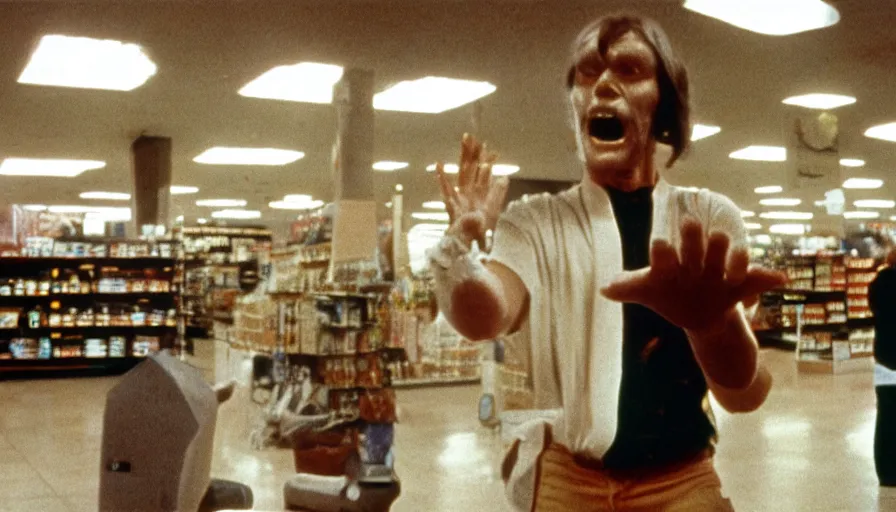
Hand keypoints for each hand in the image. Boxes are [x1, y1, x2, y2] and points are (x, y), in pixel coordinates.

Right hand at [437, 133, 509, 249]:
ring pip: (462, 173)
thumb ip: (497, 194)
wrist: (469, 248)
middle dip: (472, 153)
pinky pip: (446, 190)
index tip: (492, 149)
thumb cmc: (479, 232)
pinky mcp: (453, 206)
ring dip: (464, 157)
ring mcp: (460, 198)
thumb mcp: (492, 211)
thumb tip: (504, 177)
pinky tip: (438, 165)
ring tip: (464, 140)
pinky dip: (442, 178)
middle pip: (471, 169)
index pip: (484, 174)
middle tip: (472, 136)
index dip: (488, 161)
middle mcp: (468, 194)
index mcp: (478, 195)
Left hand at [600, 218, 786, 333]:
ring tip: (735, 256)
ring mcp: (719, 271)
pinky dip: (768, 278)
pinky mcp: (740, 285)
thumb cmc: (669, 295)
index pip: (666, 252)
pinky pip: (756, 280)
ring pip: (726, 257)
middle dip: (694, 240)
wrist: (699, 315)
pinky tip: (781, 279)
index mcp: (673, 261)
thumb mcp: (650, 292)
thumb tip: (604, 288)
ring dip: (729, 254)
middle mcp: (697, 260)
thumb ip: (629, 287)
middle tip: (691, 225)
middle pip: (697, 246)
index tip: (659, 244)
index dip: (663, 250)